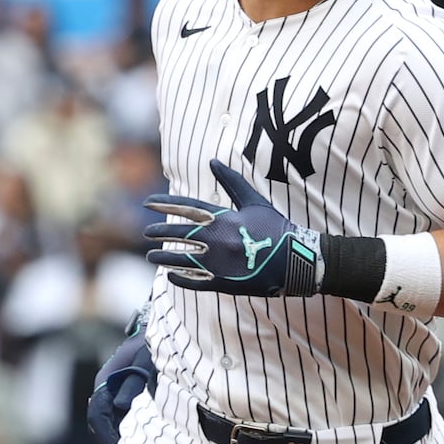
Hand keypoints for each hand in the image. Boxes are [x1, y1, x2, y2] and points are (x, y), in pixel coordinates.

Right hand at [86, 326, 155, 443]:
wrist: (159, 333)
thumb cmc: (152, 346)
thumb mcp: (146, 363)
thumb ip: (133, 384)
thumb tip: (121, 406)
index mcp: (106, 380)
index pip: (97, 413)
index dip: (106, 434)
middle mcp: (106, 387)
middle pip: (102, 421)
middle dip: (114, 438)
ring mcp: (115, 391)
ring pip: (112, 419)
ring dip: (123, 433)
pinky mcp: (125, 394)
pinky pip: (122, 415)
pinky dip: (131, 426)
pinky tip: (148, 435)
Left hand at [144, 161, 322, 297]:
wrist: (296, 259)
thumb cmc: (276, 228)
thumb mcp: (254, 201)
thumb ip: (231, 181)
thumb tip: (213, 161)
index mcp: (223, 218)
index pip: (186, 208)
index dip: (165, 204)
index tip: (148, 203)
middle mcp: (217, 239)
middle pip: (180, 234)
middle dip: (160, 232)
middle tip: (147, 233)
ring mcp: (219, 262)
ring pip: (182, 259)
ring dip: (164, 257)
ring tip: (151, 256)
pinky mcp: (224, 282)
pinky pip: (195, 281)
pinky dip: (181, 278)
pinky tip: (170, 275)